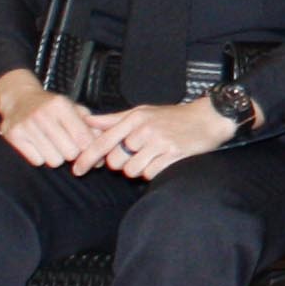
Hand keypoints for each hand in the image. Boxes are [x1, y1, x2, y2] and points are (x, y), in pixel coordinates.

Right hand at [0, 78, 99, 169]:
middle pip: (70, 153)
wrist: (18, 98)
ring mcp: (26, 125)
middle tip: (69, 147)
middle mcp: (43, 114)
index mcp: (60, 105)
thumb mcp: (73, 108)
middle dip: (73, 154)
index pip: (83, 138)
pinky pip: (37, 161)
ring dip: (56, 157)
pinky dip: (40, 157)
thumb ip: (91, 125)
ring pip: (54, 160)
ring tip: (53, 144)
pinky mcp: (13, 136)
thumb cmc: (52, 107)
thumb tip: (105, 145)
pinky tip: (39, 145)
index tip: (91, 153)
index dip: (91, 149)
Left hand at [91, 99, 236, 180]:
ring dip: (138, 169)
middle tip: (135, 155)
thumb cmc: (172, 116)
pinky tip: (162, 160)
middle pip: (116, 160)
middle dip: (121, 163)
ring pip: (132, 170)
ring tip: (151, 157)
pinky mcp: (173, 154)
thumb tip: (88, 121)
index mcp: (134, 118)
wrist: (208, 118)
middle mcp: (144, 129)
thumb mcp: (142, 112)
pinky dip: (153, 171)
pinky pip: (150, 173)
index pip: (103, 141)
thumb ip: (114, 119)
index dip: (87, 157)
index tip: (77, 169)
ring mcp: (159, 142)